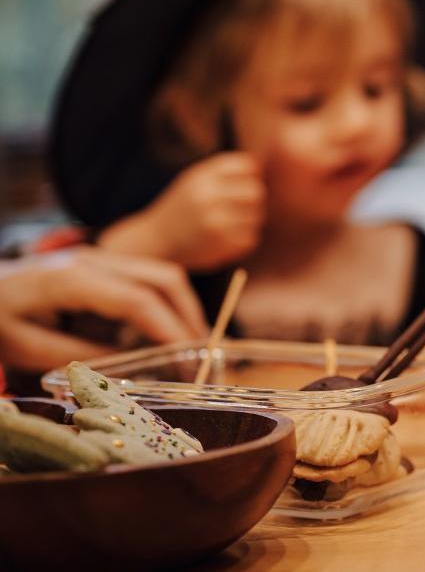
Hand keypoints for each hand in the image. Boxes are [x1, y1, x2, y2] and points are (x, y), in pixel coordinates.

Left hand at [0, 248, 206, 371]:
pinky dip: (167, 303)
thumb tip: (131, 366)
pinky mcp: (100, 264)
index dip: (169, 330)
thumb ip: (77, 356)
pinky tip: (167, 332)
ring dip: (183, 308)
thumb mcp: (24, 348)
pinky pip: (147, 277)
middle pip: (162, 278)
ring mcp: (98, 257)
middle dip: (189, 318)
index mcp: (70, 279)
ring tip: (191, 346)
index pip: (137, 299)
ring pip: (161, 274)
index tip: (188, 361)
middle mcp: (91, 260)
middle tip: (201, 356)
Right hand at [100, 153, 264, 270]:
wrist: (155, 240)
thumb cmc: (182, 208)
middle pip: (256, 191)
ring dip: (249, 221)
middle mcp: (208, 197)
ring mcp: (215, 222)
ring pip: (256, 216)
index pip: (246, 166)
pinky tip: (228, 238)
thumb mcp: (194, 181)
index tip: (241, 185)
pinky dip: (244, 239)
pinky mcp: (220, 245)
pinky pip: (251, 238)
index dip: (250, 176)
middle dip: (254, 199)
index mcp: (201, 177)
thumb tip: (260, 167)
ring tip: (231, 224)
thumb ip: (222, 172)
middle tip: (243, 206)